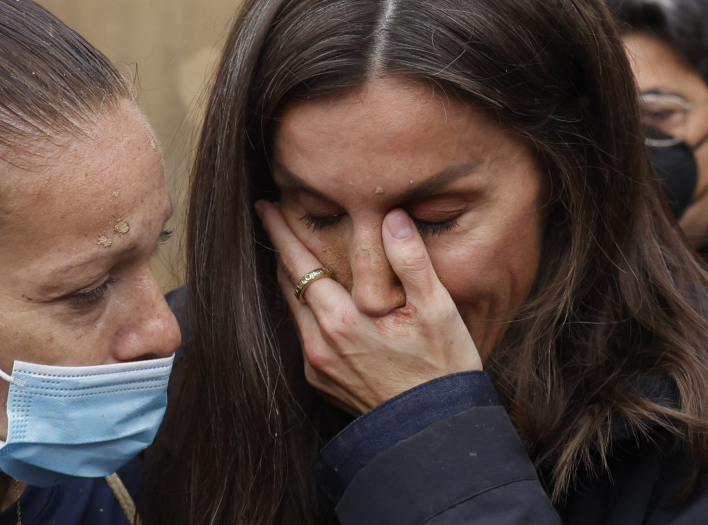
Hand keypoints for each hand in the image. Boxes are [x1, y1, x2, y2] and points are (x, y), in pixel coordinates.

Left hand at [255, 201, 481, 414]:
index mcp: (341, 320)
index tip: (265, 207)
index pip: (299, 263)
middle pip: (288, 284)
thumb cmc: (442, 368)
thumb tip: (393, 217)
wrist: (433, 429)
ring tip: (294, 253)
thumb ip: (411, 260)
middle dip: (281, 250)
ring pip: (294, 310)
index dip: (280, 232)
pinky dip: (307, 311)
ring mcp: (316, 365)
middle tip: (273, 219)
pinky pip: (304, 335)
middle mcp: (318, 343)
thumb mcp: (437, 309)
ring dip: (293, 280)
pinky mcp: (320, 380)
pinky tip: (319, 300)